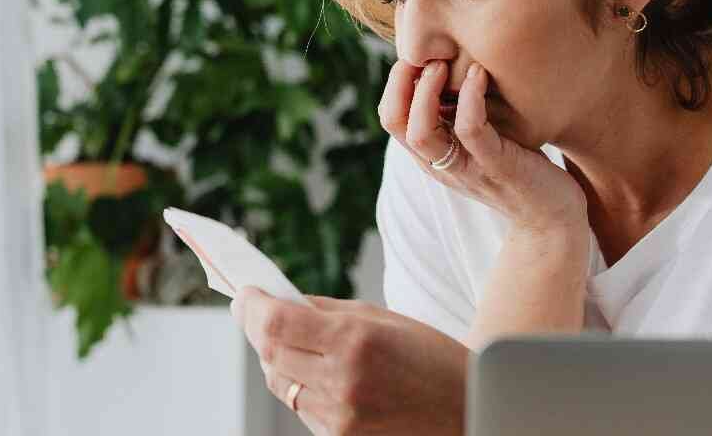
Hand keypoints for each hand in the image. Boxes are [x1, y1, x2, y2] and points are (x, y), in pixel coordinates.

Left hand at [231, 287, 466, 435]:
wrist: (468, 410)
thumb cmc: (432, 358)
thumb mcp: (383, 319)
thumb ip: (328, 312)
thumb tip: (280, 302)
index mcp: (355, 340)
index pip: (275, 323)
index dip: (251, 306)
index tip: (243, 293)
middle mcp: (342, 381)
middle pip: (269, 353)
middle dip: (256, 328)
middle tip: (252, 310)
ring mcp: (340, 417)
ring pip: (280, 384)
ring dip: (275, 359)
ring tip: (289, 342)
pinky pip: (301, 409)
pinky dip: (298, 387)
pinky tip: (315, 373)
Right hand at [378, 58, 587, 236]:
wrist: (552, 216)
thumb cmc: (519, 167)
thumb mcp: (481, 139)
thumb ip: (460, 114)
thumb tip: (451, 64)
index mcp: (432, 156)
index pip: (391, 118)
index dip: (395, 82)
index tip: (419, 54)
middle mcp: (441, 164)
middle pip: (395, 124)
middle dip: (402, 82)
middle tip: (428, 55)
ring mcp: (467, 168)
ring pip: (421, 134)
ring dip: (427, 91)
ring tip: (445, 64)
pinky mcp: (497, 167)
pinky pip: (471, 131)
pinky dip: (470, 98)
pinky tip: (479, 74)